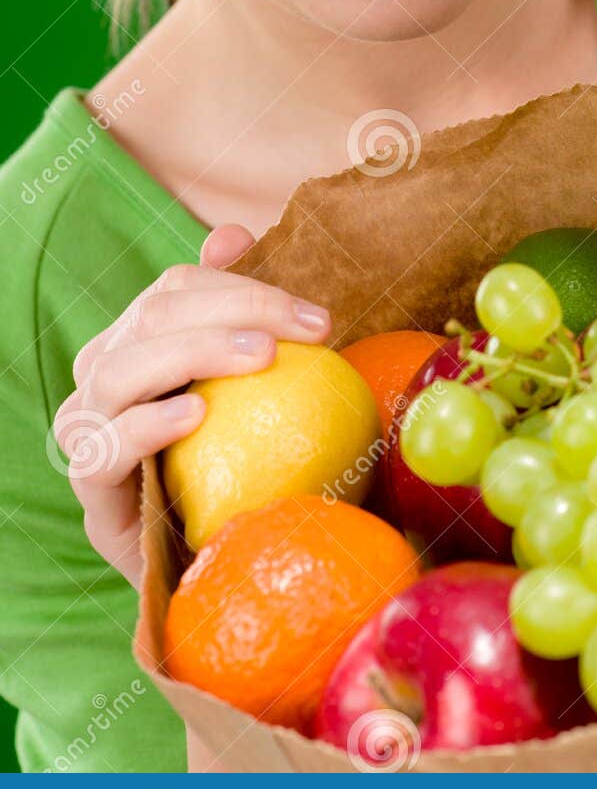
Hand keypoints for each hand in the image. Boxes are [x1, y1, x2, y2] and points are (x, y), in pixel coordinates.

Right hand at [52, 223, 330, 587]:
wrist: (208, 554)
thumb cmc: (238, 458)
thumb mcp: (251, 384)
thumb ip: (240, 311)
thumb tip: (233, 235)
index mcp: (138, 337)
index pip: (176, 288)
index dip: (245, 287)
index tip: (317, 316)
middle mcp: (102, 372)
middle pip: (154, 316)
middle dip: (237, 309)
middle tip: (310, 331)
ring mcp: (87, 427)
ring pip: (120, 368)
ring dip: (196, 353)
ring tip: (263, 358)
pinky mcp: (89, 485)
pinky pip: (104, 445)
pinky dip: (147, 424)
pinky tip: (195, 415)